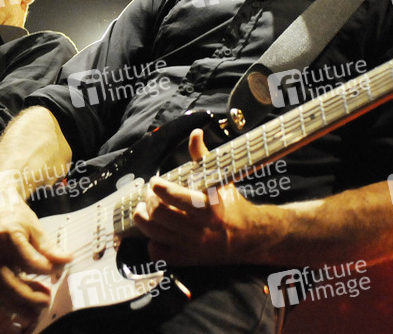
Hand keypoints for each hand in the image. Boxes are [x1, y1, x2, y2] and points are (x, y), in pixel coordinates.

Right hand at [0, 190, 70, 332]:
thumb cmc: (12, 213)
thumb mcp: (33, 225)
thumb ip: (48, 246)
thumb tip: (66, 259)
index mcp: (7, 237)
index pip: (29, 261)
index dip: (47, 269)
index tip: (61, 268)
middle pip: (10, 283)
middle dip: (30, 296)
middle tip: (47, 300)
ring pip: (1, 292)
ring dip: (20, 304)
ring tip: (38, 308)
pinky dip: (11, 300)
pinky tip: (26, 301)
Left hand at [132, 128, 269, 265]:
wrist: (249, 237)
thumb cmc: (231, 203)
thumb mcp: (221, 179)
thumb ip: (203, 156)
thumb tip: (195, 133)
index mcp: (209, 207)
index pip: (175, 196)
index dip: (158, 186)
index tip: (155, 181)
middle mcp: (200, 229)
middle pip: (159, 214)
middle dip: (149, 200)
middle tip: (150, 194)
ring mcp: (192, 247)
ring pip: (154, 233)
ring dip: (143, 218)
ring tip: (143, 209)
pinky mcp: (187, 260)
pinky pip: (158, 253)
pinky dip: (151, 241)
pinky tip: (155, 231)